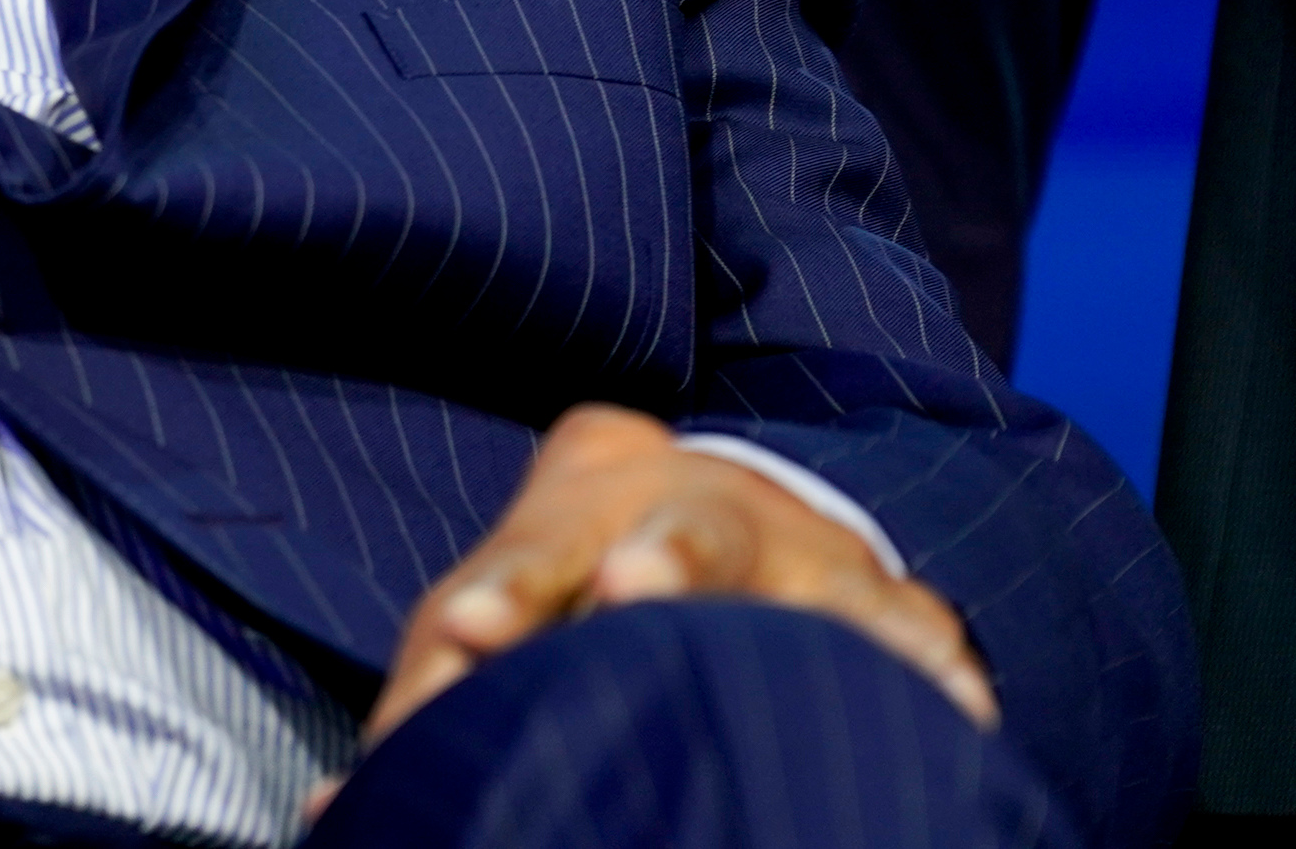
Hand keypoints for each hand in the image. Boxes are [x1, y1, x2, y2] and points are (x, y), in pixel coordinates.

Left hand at [358, 405, 993, 750]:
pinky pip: (923, 640)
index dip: (498, 591)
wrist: (737, 506)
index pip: (530, 546)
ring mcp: (810, 553)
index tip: (464, 630)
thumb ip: (431, 702)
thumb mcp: (507, 607)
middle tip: (628, 587)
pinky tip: (952, 711)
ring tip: (797, 651)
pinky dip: (932, 674)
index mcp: (588, 485)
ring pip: (809, 573)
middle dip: (664, 560)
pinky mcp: (896, 612)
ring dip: (809, 615)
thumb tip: (344, 809)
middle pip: (685, 527)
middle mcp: (706, 502)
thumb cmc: (588, 581)